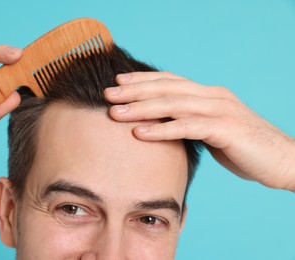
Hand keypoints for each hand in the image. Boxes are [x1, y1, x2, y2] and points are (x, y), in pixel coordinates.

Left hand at [104, 71, 294, 191]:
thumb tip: (164, 124)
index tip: (118, 82)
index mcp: (208, 93)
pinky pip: (187, 127)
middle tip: (107, 95)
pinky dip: (162, 129)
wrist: (282, 160)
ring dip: (141, 108)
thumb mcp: (212, 128)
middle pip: (166, 89)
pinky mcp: (225, 129)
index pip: (170, 81)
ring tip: (115, 113)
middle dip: (134, 91)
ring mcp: (220, 110)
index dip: (143, 80)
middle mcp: (213, 96)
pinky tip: (140, 132)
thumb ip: (191, 121)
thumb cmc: (243, 147)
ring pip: (173, 104)